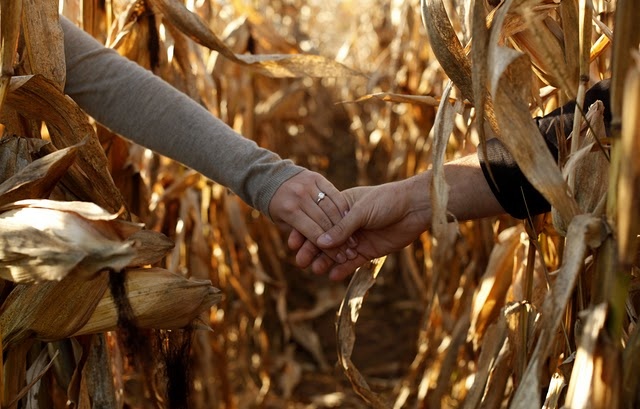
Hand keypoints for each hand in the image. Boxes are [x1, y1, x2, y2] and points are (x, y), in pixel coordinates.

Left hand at [269, 169, 354, 263]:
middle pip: (325, 222)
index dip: (329, 248)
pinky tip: (349, 219)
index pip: (313, 233)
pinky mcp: (317, 177)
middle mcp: (299, 197)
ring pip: (332, 208)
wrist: (270, 177)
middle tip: (351, 251)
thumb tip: (317, 250)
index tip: (340, 259)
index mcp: (289, 211)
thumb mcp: (281, 222)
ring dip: (345, 225)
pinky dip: (343, 207)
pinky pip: (334, 194)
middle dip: (340, 239)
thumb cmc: (275, 206)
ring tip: (354, 239)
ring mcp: (309, 186)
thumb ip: (299, 234)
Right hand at [290, 176, 431, 279]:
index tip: (292, 243)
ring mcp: (358, 238)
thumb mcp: (361, 211)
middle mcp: (348, 224)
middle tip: (300, 261)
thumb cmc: (388, 200)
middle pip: (325, 240)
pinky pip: (353, 263)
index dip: (305, 232)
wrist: (416, 207)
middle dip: (312, 250)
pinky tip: (332, 276)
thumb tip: (320, 243)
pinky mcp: (370, 251)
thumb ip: (341, 228)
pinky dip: (343, 270)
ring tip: (316, 270)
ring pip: (337, 253)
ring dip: (326, 261)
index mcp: (342, 207)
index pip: (319, 221)